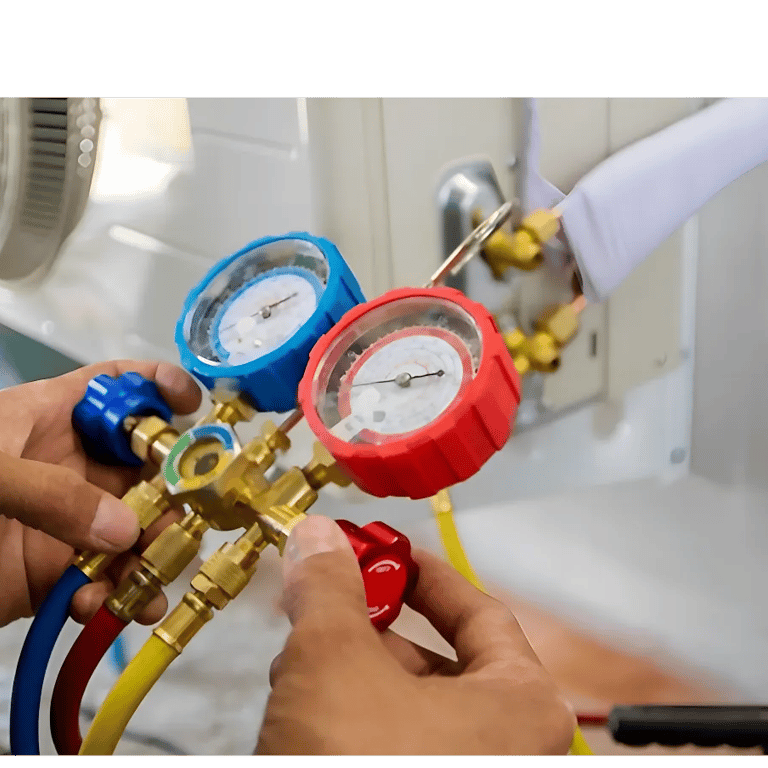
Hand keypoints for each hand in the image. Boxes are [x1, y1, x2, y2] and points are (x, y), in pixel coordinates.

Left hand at [0, 360, 201, 626]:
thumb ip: (49, 493)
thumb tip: (122, 529)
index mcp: (50, 419)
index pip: (117, 387)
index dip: (159, 385)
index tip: (194, 406)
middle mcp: (72, 467)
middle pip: (148, 465)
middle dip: (174, 492)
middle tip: (182, 521)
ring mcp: (70, 520)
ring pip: (139, 528)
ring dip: (154, 554)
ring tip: (149, 580)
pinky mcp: (59, 572)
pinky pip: (108, 580)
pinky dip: (116, 596)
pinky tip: (103, 606)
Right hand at [257, 516, 574, 755]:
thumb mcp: (335, 657)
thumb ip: (330, 586)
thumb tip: (319, 540)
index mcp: (521, 706)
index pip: (478, 610)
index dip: (422, 572)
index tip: (384, 552)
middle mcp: (507, 749)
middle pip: (435, 658)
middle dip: (369, 625)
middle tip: (328, 598)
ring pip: (405, 705)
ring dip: (349, 671)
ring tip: (300, 655)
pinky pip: (389, 745)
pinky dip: (348, 718)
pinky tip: (302, 710)